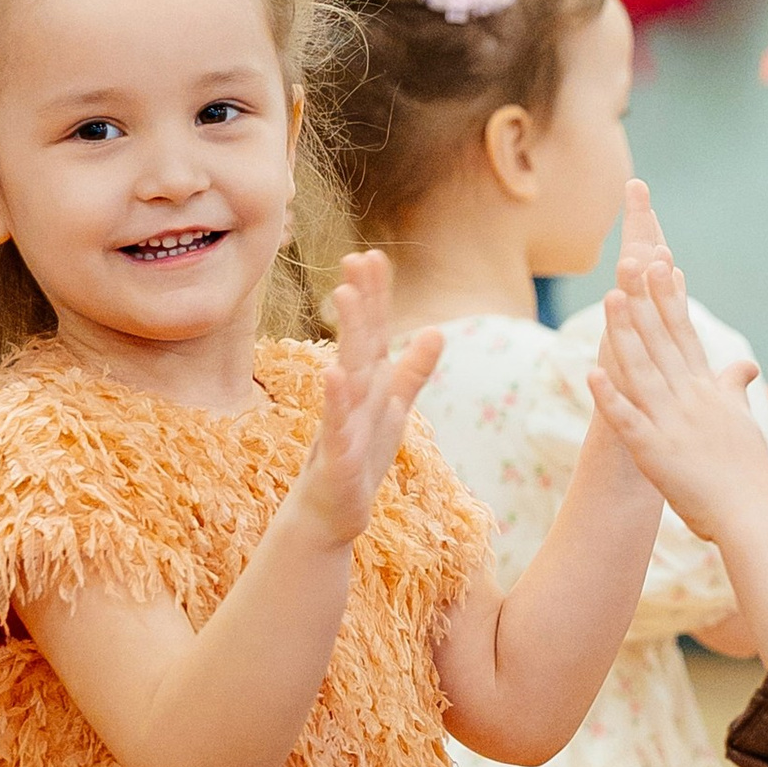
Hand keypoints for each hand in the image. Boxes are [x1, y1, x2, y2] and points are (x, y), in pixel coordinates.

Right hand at [290, 253, 442, 548]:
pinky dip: (337, 400)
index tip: (373, 255)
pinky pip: (338, 424)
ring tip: (344, 295)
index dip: (375, 296)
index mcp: (368, 383)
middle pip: (359, 342)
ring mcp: (341, 423)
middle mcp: (351, 395)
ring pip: (347, 373)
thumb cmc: (361, 456)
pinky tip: (334, 373)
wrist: (332, 511)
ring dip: (347, 334)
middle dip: (360, 301)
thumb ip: (413, 371)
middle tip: (355, 259)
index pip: (373, 333)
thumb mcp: (394, 408)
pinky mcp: (337, 456)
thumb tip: (436, 330)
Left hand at [592, 244, 767, 536]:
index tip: (661, 265)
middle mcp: (690, 399)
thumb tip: (747, 365)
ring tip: (609, 298)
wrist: (753, 513)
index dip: (670, 300)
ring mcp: (671, 423)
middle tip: (631, 260)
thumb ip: (736, 389)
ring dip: (624, 334)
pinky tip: (590, 372)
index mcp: (707, 391)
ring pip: (642, 370)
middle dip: (644, 301)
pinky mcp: (654, 452)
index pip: (685, 336)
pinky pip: (627, 420)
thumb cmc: (749, 472)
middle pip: (662, 342)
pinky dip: (609, 396)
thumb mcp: (743, 421)